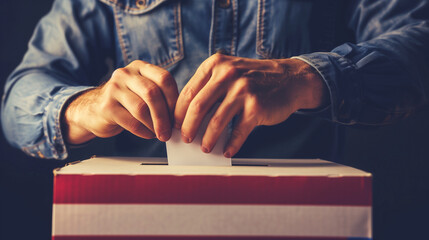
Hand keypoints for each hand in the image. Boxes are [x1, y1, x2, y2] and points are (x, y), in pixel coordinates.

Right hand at [63, 60, 177, 143]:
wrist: (94, 110)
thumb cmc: (127, 102)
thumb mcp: (143, 91)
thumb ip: (161, 95)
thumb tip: (183, 114)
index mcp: (140, 67)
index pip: (164, 78)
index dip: (175, 99)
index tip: (179, 115)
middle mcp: (126, 74)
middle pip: (153, 93)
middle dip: (165, 115)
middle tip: (170, 131)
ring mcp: (114, 89)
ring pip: (142, 108)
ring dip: (155, 125)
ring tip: (160, 134)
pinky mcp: (106, 107)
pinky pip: (131, 122)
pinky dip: (144, 131)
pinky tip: (148, 134)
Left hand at [174, 54, 326, 156]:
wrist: (290, 79)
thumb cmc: (254, 79)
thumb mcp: (229, 71)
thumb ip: (209, 86)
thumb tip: (187, 116)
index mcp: (215, 64)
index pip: (188, 92)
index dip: (179, 112)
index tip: (176, 125)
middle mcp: (228, 74)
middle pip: (198, 107)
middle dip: (188, 127)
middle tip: (186, 138)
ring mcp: (243, 90)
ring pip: (216, 122)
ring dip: (207, 139)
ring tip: (204, 147)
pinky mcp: (256, 107)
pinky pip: (237, 132)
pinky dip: (231, 145)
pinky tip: (226, 151)